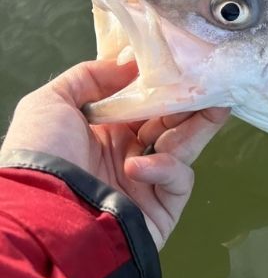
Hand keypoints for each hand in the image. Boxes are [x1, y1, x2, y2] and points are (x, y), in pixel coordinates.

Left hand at [2, 60, 229, 248]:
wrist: (43, 214)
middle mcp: (128, 156)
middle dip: (192, 104)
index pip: (146, 106)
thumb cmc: (43, 155)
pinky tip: (137, 167)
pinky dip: (166, 169)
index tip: (185, 68)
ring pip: (184, 148)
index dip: (165, 88)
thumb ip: (90, 76)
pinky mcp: (162, 208)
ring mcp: (146, 183)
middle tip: (214, 83)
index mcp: (105, 132)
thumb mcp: (50, 102)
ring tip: (213, 105)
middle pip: (172, 124)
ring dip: (196, 127)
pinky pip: (178, 180)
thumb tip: (132, 63)